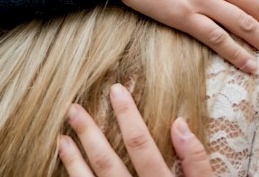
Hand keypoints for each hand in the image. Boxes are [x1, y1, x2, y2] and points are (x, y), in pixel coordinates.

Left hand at [58, 84, 211, 176]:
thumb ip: (197, 161)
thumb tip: (178, 123)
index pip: (142, 146)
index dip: (127, 116)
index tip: (115, 90)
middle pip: (108, 164)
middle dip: (88, 134)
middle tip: (72, 109)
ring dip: (74, 163)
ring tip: (61, 140)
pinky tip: (67, 175)